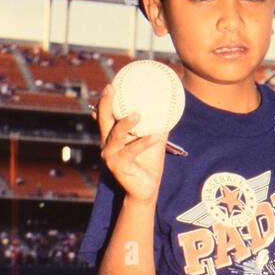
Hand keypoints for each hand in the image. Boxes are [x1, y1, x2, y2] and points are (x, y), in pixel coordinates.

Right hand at [95, 82, 167, 204]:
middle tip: (110, 88)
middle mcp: (108, 144)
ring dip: (125, 123)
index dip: (106, 100)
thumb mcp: (153, 141)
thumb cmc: (149, 164)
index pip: (106, 115)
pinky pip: (132, 151)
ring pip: (115, 135)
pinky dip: (144, 143)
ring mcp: (110, 155)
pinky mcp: (118, 166)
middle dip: (105, 103)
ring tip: (137, 114)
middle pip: (103, 120)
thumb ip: (157, 125)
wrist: (146, 190)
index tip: (111, 84)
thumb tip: (170, 107)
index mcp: (113, 136)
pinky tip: (156, 135)